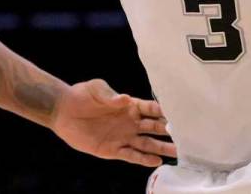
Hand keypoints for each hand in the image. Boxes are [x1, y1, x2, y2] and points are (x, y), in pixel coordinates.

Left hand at [51, 79, 175, 167]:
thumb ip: (110, 95)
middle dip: (170, 131)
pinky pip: (131, 156)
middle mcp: (130, 122)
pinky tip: (156, 162)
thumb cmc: (81, 95)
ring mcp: (123, 137)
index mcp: (130, 106)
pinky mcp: (112, 150)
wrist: (63, 111)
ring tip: (178, 152)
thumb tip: (124, 99)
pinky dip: (143, 159)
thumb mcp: (96, 88)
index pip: (152, 109)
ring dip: (162, 148)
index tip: (180, 114)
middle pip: (155, 128)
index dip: (165, 112)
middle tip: (187, 136)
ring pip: (147, 144)